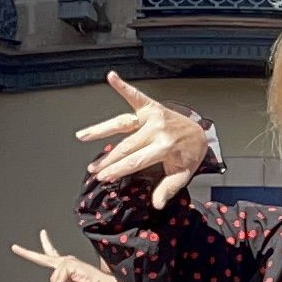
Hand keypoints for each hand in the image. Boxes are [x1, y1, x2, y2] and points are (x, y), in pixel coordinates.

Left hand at [9, 230, 133, 281]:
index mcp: (61, 268)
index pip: (47, 256)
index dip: (43, 245)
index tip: (38, 236)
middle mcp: (63, 262)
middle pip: (42, 258)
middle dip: (26, 253)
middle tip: (13, 247)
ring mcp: (66, 262)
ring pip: (52, 278)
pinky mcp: (70, 264)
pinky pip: (58, 278)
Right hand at [74, 72, 209, 208]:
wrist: (200, 133)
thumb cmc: (188, 154)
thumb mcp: (183, 174)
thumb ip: (168, 188)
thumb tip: (156, 204)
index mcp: (164, 147)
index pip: (135, 161)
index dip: (118, 169)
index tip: (104, 177)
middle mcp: (157, 130)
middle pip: (125, 146)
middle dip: (108, 159)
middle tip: (93, 169)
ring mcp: (153, 117)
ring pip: (121, 124)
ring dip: (100, 130)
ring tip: (82, 136)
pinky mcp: (152, 107)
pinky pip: (135, 95)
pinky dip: (123, 86)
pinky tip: (112, 77)